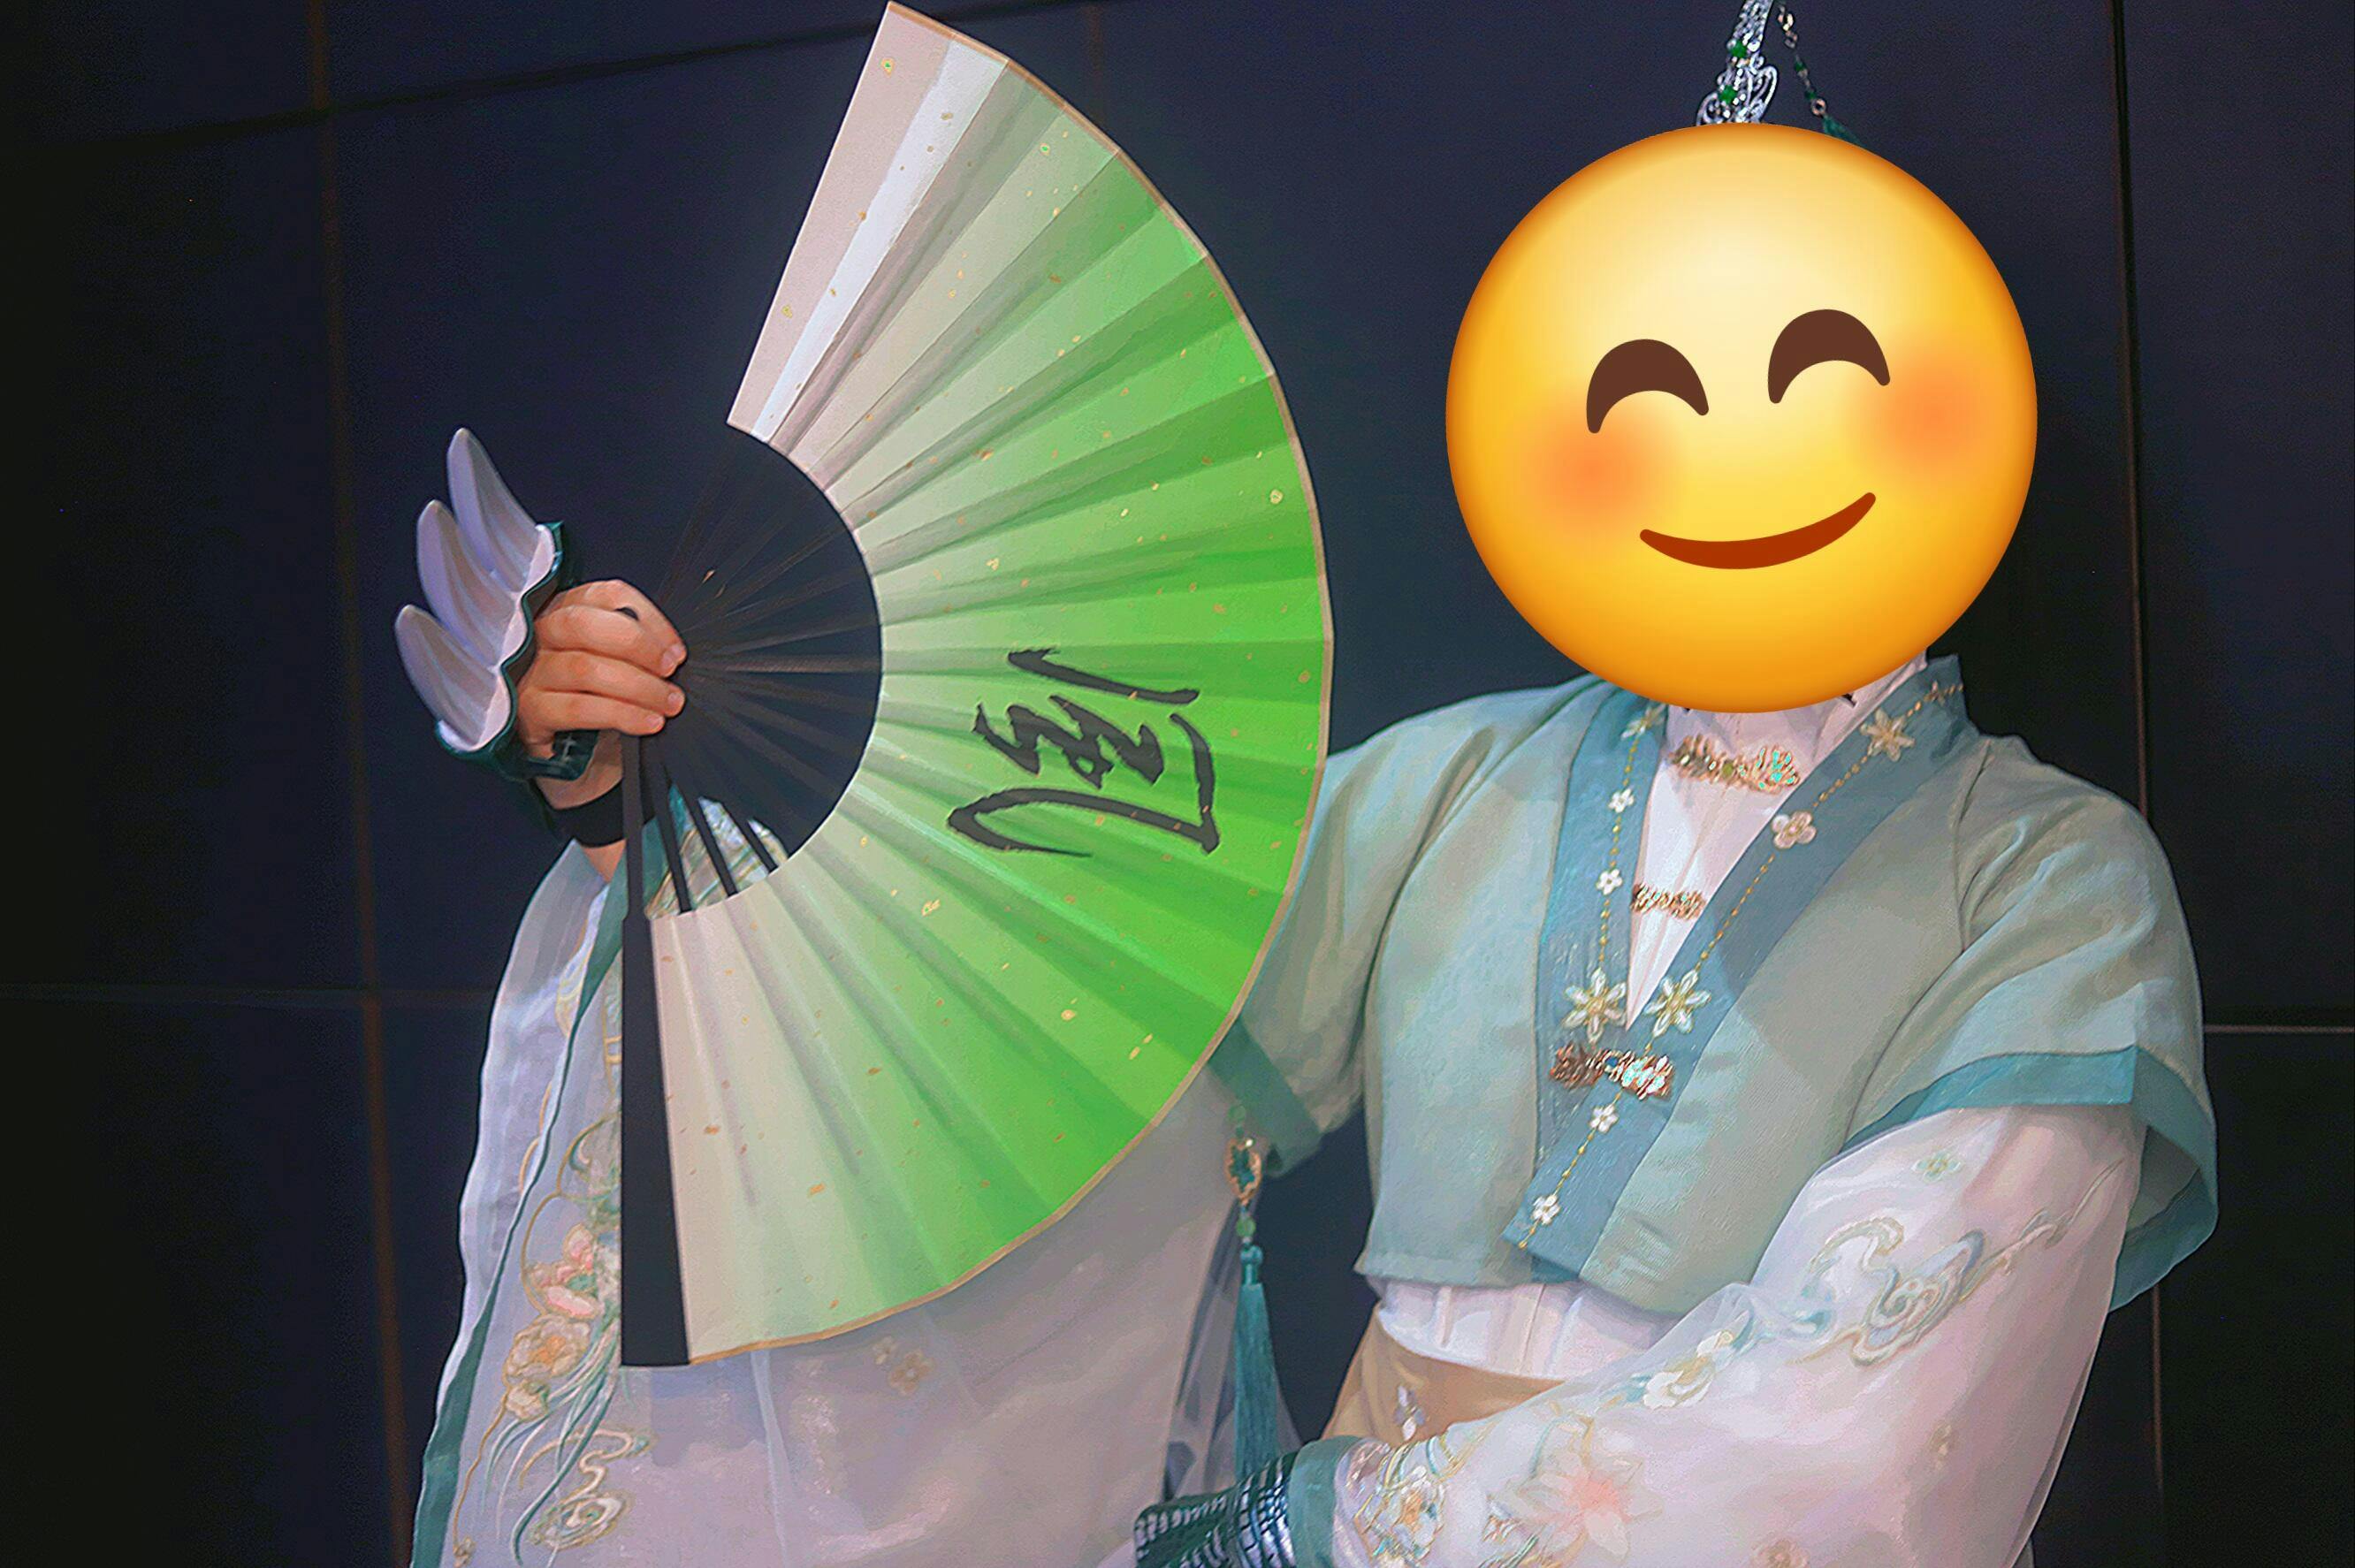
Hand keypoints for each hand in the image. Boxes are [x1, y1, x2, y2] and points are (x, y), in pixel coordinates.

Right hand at [517, 579, 685, 809]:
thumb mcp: (624, 669)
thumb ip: (638, 649)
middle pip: (582, 624)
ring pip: (583, 668)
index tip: (676, 650)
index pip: (606, 596)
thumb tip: (671, 650)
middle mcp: (540, 636)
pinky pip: (576, 708)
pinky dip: (620, 714)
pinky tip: (647, 723)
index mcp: (568, 612)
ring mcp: (529, 674)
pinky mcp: (528, 712)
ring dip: (637, 686)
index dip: (647, 618)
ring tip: (668, 703)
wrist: (582, 764)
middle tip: (671, 671)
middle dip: (636, 645)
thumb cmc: (606, 704)